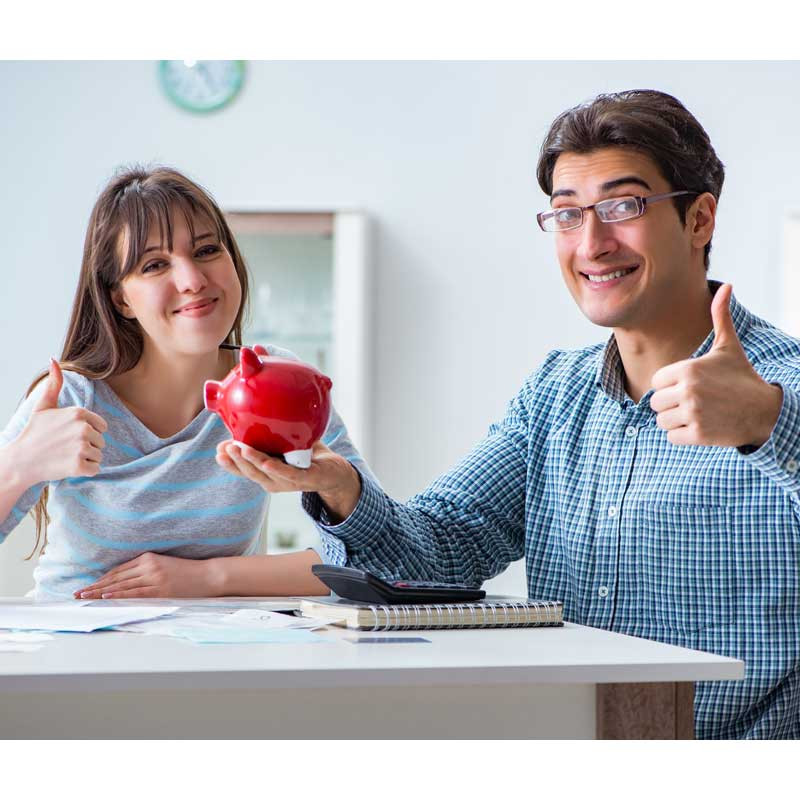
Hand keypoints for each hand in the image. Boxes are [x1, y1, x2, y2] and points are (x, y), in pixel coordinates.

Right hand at [10, 359, 107, 486]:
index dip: (88, 432)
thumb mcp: (43, 406)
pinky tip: (67, 466)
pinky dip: (84, 470)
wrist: (21, 460)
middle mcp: (83, 428)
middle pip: (101, 441)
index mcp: (79, 413)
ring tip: (65, 456)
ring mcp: (81, 447)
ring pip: (99, 455)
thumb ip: (54, 384)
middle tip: (65, 447)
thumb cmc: (34, 433)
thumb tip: (53, 360)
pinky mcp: (79, 466)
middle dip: (87, 446)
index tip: (69, 435)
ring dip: (86, 458)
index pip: (101, 426)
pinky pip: (95, 469)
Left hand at [74, 552, 222, 598]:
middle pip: (116, 577)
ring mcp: (154, 577)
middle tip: (77, 593)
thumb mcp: (165, 565)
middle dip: (95, 586)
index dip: (101, 579)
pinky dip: (118, 595)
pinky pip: (134, 593)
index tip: (88, 586)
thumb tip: (124, 582)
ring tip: (85, 598)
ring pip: (121, 586)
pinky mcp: (160, 590)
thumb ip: (146, 570)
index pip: (119, 570)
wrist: (209, 575)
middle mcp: (149, 565)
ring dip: (100, 592)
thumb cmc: (188, 572)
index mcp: (149, 557)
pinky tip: (105, 597)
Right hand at [216, 440, 361, 522]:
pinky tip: (267, 463)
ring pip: (265, 474)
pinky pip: (288, 473)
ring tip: (238, 448)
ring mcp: (289, 482)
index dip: (230, 463)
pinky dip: (276, 469)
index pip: (243, 470)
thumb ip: (271, 428)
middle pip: (250, 472)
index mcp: (267, 472)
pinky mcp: (305, 479)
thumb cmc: (307, 454)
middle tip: (223, 447)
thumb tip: (257, 402)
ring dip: (250, 462)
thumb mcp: (285, 441)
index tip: (218, 451)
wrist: (335, 469)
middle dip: (235, 461)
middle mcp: (274, 480)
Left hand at [650, 284, 782, 447]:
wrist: (764, 411)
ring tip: (697, 414)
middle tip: (694, 402)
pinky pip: (671, 437)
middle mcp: (688, 390)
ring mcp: (692, 413)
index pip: (656, 382)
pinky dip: (682, 435)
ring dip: (675, 421)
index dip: (670, 385)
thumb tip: (726, 286)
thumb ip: (719, 317)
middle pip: (655, 403)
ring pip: (661, 421)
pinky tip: (700, 427)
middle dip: (670, 404)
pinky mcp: (697, 434)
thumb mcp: (728, 347)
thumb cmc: (741, 377)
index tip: (689, 385)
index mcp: (688, 369)